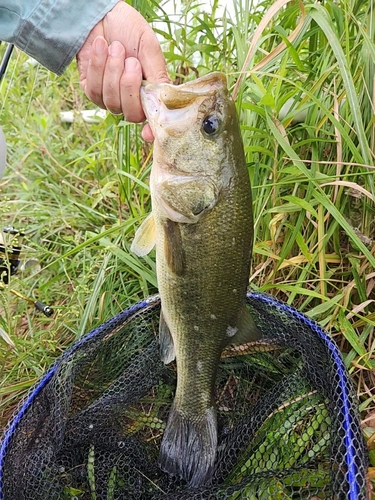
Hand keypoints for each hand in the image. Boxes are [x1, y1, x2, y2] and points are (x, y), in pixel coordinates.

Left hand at [76, 1, 170, 139]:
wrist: (100, 12)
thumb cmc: (128, 28)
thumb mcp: (149, 50)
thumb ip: (158, 77)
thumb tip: (166, 103)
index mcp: (148, 92)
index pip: (150, 120)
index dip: (150, 130)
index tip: (147, 134)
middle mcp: (130, 99)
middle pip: (131, 113)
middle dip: (129, 85)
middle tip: (130, 60)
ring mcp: (110, 97)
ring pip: (112, 102)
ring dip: (112, 71)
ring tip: (115, 47)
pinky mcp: (91, 89)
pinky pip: (94, 90)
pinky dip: (98, 67)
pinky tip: (101, 49)